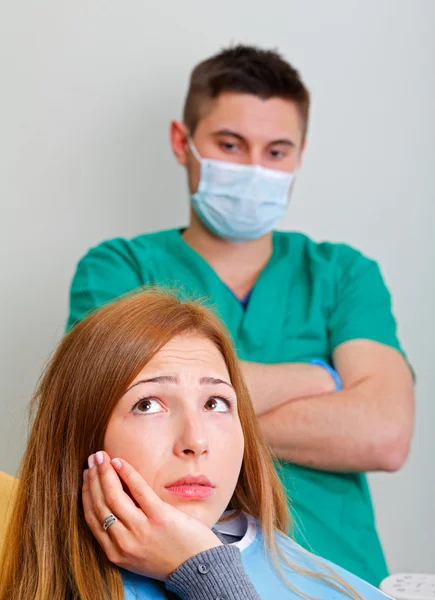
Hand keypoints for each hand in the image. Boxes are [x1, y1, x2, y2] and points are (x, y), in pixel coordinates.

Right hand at [82, 451, 221, 580]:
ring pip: (113, 496)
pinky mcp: (159, 517)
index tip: (86, 476)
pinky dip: (126, 473)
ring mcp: (141, 530)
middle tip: (92, 460)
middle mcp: (124, 542)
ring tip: (102, 456)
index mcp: (115, 552)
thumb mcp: (137, 553)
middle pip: (100, 504)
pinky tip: (119, 461)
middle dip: (93, 478)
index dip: (86, 493)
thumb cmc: (170, 557)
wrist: (198, 568)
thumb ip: (122, 534)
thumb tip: (112, 501)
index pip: (92, 517)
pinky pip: (138, 490)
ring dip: (104, 473)